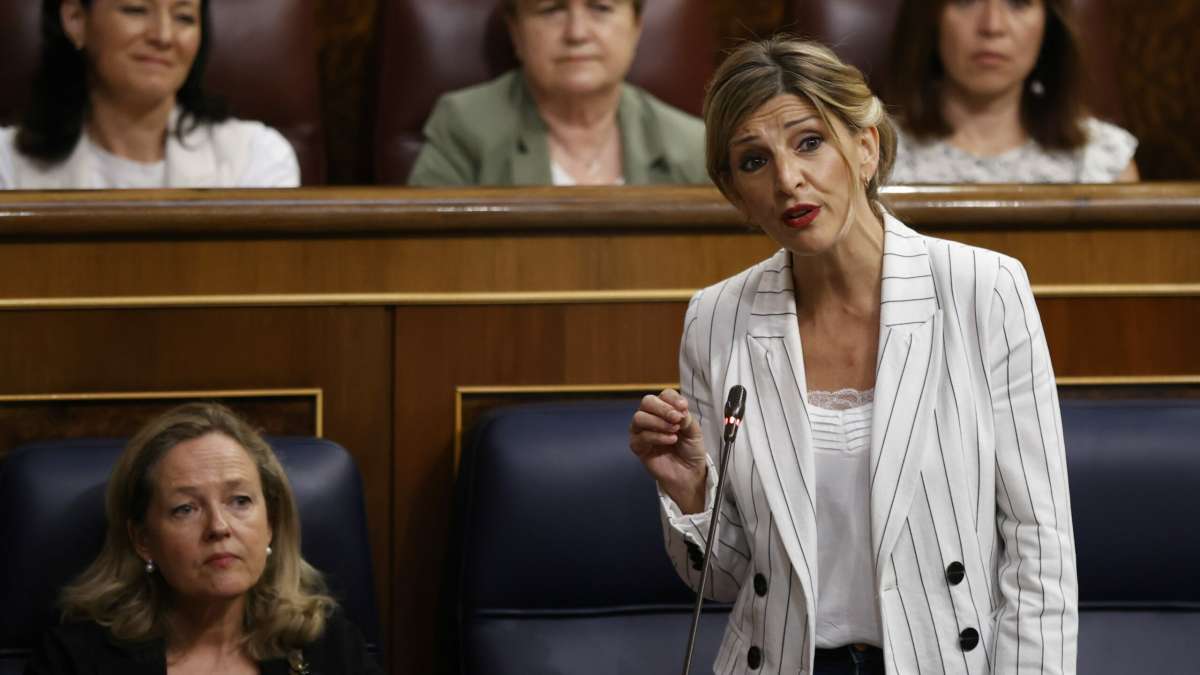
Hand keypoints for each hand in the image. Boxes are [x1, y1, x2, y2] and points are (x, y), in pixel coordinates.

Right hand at [629, 388, 707, 513]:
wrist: (689, 473)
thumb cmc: (691, 450)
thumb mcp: (694, 431)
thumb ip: (686, 418)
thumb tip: (679, 410)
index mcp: (666, 410)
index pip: (664, 395)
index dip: (672, 399)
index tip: (683, 407)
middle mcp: (651, 417)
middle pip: (647, 402)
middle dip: (663, 408)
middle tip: (676, 418)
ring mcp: (642, 431)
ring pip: (639, 417)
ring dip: (658, 422)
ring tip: (674, 431)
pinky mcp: (638, 447)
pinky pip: (640, 437)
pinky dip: (656, 436)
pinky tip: (670, 440)